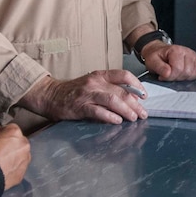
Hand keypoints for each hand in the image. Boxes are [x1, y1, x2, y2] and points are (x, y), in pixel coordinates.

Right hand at [0, 122, 29, 189]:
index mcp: (13, 132)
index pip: (8, 129)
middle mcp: (23, 146)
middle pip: (14, 142)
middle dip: (4, 146)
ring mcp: (23, 162)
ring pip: (16, 155)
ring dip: (7, 158)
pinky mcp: (20, 176)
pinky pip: (15, 169)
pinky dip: (8, 169)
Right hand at [20, 70, 147, 123]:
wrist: (51, 95)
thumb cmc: (74, 91)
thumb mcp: (93, 84)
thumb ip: (110, 88)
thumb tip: (131, 99)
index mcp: (100, 75)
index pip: (124, 75)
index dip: (137, 85)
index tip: (144, 96)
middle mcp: (95, 82)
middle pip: (121, 91)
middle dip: (135, 104)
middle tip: (143, 114)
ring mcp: (87, 94)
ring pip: (112, 100)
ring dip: (126, 110)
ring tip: (133, 118)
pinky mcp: (80, 106)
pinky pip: (98, 111)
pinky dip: (110, 116)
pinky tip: (117, 121)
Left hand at [142, 41, 195, 80]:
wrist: (158, 51)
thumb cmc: (156, 56)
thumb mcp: (152, 61)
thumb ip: (159, 67)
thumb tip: (168, 73)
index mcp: (176, 50)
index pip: (178, 69)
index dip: (170, 76)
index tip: (163, 75)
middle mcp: (187, 52)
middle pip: (187, 72)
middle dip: (177, 77)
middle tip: (169, 74)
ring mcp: (193, 56)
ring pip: (193, 74)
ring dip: (183, 77)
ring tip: (175, 72)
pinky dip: (190, 76)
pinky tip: (182, 73)